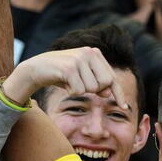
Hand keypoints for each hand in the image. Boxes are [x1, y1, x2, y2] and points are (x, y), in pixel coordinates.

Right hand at [3, 47, 128, 109]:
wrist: (36, 69)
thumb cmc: (61, 75)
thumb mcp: (82, 78)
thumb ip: (96, 84)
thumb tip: (108, 93)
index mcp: (95, 53)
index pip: (112, 77)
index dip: (119, 93)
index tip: (125, 107)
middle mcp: (89, 53)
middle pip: (104, 84)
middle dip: (94, 91)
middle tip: (80, 85)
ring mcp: (79, 59)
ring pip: (91, 89)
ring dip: (80, 90)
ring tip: (69, 82)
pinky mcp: (70, 67)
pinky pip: (79, 90)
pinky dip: (71, 91)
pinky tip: (63, 83)